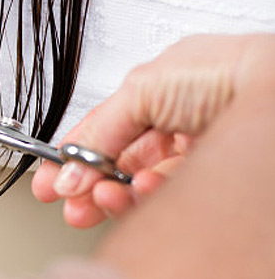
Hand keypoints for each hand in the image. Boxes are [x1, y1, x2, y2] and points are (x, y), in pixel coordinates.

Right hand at [32, 34, 271, 227]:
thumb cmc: (228, 73)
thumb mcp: (143, 90)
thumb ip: (101, 130)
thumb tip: (69, 168)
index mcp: (159, 93)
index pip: (105, 130)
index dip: (74, 157)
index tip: (50, 184)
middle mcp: (178, 124)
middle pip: (122, 164)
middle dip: (92, 186)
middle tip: (73, 206)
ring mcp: (198, 154)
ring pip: (144, 186)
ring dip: (116, 196)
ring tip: (103, 199)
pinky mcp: (215, 181)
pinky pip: (172, 200)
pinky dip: (149, 202)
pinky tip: (140, 196)